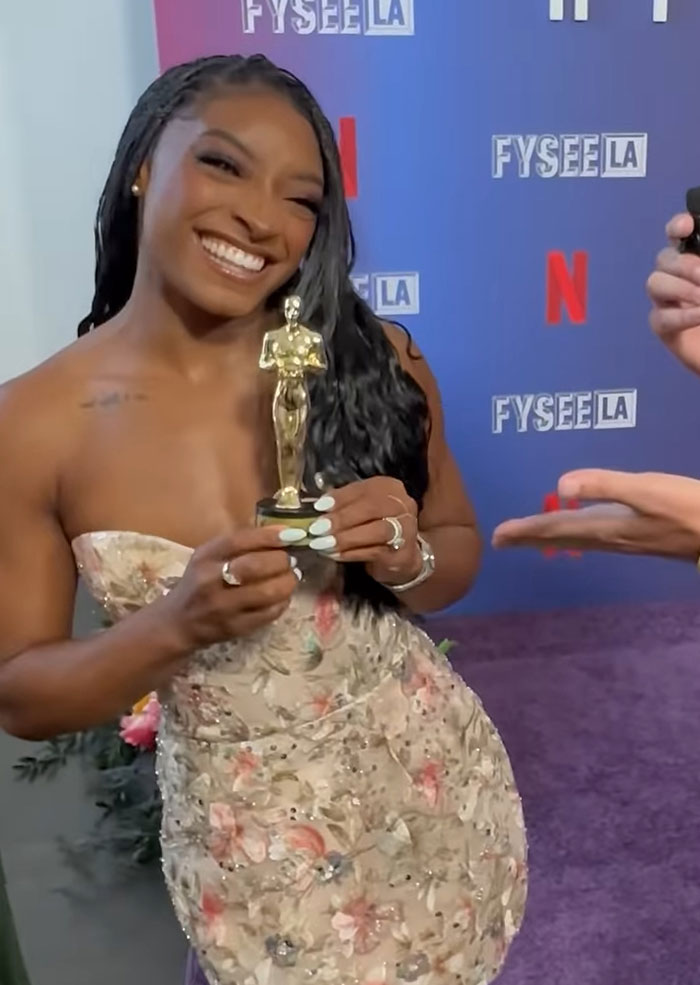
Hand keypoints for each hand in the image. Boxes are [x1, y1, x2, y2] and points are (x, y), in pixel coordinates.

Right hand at [160, 526, 303, 648]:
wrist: (178, 623)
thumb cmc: (198, 583)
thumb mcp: (208, 557)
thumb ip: (239, 544)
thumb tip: (281, 531)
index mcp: (205, 558)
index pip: (239, 541)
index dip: (268, 536)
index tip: (291, 534)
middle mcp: (211, 581)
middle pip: (255, 566)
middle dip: (282, 561)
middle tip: (291, 560)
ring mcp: (224, 607)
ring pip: (267, 592)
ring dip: (287, 582)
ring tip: (291, 577)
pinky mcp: (235, 628)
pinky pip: (269, 613)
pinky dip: (282, 602)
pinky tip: (282, 596)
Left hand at [307, 477, 421, 585]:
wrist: (401, 556)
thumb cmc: (375, 527)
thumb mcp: (361, 509)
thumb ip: (344, 505)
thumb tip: (318, 508)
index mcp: (389, 488)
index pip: (364, 489)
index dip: (341, 497)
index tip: (319, 506)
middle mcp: (402, 505)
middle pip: (372, 507)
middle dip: (342, 518)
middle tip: (318, 528)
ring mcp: (406, 529)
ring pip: (377, 530)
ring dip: (346, 537)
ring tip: (323, 543)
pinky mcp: (403, 553)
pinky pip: (375, 552)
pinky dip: (351, 553)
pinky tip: (334, 555)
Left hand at [492, 469, 699, 560]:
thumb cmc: (687, 509)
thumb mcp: (646, 490)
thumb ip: (604, 485)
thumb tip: (560, 486)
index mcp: (605, 527)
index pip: (555, 529)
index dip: (526, 530)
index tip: (498, 535)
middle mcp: (609, 538)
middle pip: (560, 538)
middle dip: (529, 537)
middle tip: (500, 540)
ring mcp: (623, 540)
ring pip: (574, 539)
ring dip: (548, 537)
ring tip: (526, 536)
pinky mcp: (636, 537)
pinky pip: (591, 537)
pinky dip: (572, 534)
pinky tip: (576, 530)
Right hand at [647, 212, 699, 374]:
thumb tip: (699, 265)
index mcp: (693, 257)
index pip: (676, 234)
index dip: (676, 227)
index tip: (687, 226)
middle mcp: (675, 276)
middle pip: (664, 259)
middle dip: (685, 265)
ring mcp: (666, 301)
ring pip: (655, 283)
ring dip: (680, 288)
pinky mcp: (663, 327)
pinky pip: (662, 317)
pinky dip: (683, 315)